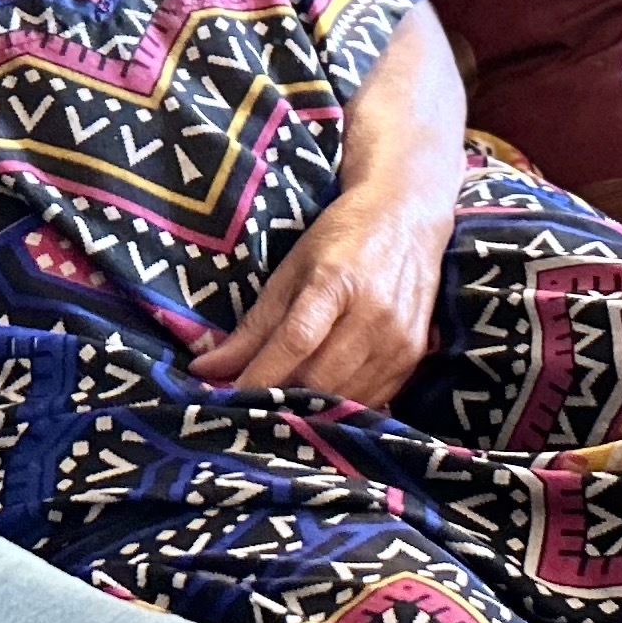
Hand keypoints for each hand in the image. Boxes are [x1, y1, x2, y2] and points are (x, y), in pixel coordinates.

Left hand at [187, 178, 454, 403]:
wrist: (407, 217)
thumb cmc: (339, 239)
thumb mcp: (290, 270)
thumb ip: (252, 326)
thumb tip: (206, 369)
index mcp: (337, 281)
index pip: (296, 340)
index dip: (261, 374)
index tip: (228, 396)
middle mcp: (374, 312)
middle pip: (321, 377)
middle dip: (281, 396)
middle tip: (252, 403)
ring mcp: (399, 337)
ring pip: (346, 395)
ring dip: (310, 405)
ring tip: (284, 400)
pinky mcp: (414, 356)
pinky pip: (372, 398)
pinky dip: (340, 403)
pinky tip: (322, 394)